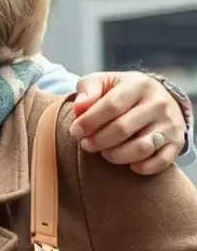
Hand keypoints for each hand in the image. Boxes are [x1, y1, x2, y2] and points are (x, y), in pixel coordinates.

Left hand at [72, 71, 187, 173]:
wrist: (156, 98)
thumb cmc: (120, 92)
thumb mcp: (103, 82)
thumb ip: (87, 90)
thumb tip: (78, 107)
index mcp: (138, 85)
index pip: (111, 105)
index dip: (89, 121)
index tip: (75, 131)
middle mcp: (158, 103)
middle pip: (122, 129)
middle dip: (98, 140)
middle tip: (86, 144)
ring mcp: (170, 124)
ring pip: (141, 148)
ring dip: (116, 155)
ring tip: (105, 152)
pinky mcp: (177, 142)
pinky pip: (160, 162)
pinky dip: (142, 167)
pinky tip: (129, 164)